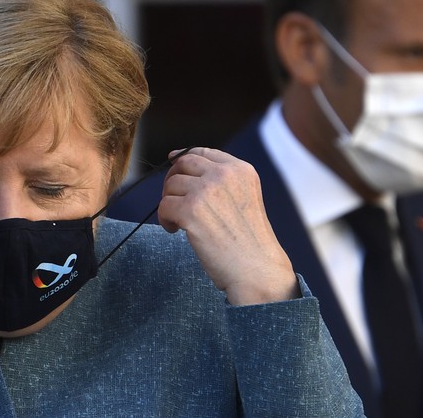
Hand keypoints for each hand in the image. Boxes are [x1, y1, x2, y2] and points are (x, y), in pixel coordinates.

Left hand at [158, 147, 298, 305]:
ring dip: (169, 203)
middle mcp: (224, 174)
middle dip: (172, 180)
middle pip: (183, 164)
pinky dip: (165, 219)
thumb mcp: (245, 199)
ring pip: (171, 185)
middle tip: (173, 201)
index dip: (183, 155)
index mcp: (241, 170)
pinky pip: (164, 206)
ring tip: (178, 222)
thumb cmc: (249, 242)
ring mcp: (207, 190)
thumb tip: (183, 166)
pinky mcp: (191, 210)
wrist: (257, 270)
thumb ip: (222, 182)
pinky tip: (175, 230)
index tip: (172, 160)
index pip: (203, 152)